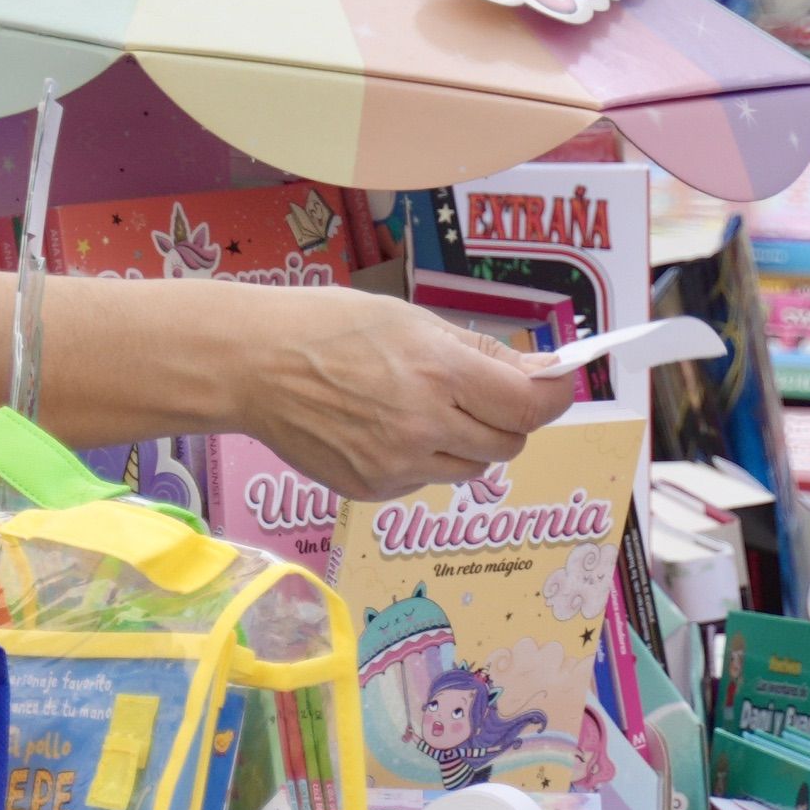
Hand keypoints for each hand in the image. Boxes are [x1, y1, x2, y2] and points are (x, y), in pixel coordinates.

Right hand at [235, 290, 575, 498]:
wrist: (254, 365)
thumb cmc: (330, 327)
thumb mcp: (412, 320)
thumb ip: (480, 354)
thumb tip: (541, 373)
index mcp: (438, 371)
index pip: (529, 405)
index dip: (554, 397)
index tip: (556, 387)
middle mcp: (424, 425)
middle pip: (508, 443)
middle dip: (506, 419)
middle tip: (478, 394)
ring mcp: (398, 464)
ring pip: (471, 468)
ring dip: (465, 443)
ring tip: (420, 409)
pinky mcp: (373, 489)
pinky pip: (425, 481)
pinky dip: (422, 460)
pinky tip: (384, 429)